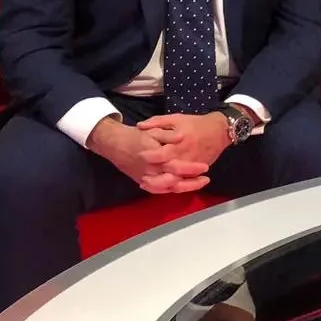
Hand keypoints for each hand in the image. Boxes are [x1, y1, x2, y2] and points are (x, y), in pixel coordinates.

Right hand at [89, 117, 210, 194]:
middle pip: (173, 180)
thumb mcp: (152, 130)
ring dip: (185, 187)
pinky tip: (185, 187)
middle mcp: (149, 169)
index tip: (204, 167)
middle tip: (206, 177)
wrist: (114, 143)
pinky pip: (158, 190)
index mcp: (152, 155)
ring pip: (167, 188)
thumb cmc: (136, 135)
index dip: (190, 168)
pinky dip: (172, 190)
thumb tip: (181, 136)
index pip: (174, 166)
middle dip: (191, 181)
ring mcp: (145, 177)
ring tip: (200, 183)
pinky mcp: (142, 181)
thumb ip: (167, 134)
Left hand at [135, 113, 232, 176]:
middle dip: (153, 173)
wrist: (220, 131)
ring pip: (176, 179)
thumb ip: (158, 121)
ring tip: (146, 182)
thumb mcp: (177, 118)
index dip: (150, 156)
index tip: (140, 155)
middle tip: (140, 174)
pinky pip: (185, 181)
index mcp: (180, 141)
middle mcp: (186, 155)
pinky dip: (172, 185)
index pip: (163, 153)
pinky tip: (160, 185)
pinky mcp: (197, 170)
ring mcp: (192, 165)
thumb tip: (140, 126)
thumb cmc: (196, 124)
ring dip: (160, 182)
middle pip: (168, 170)